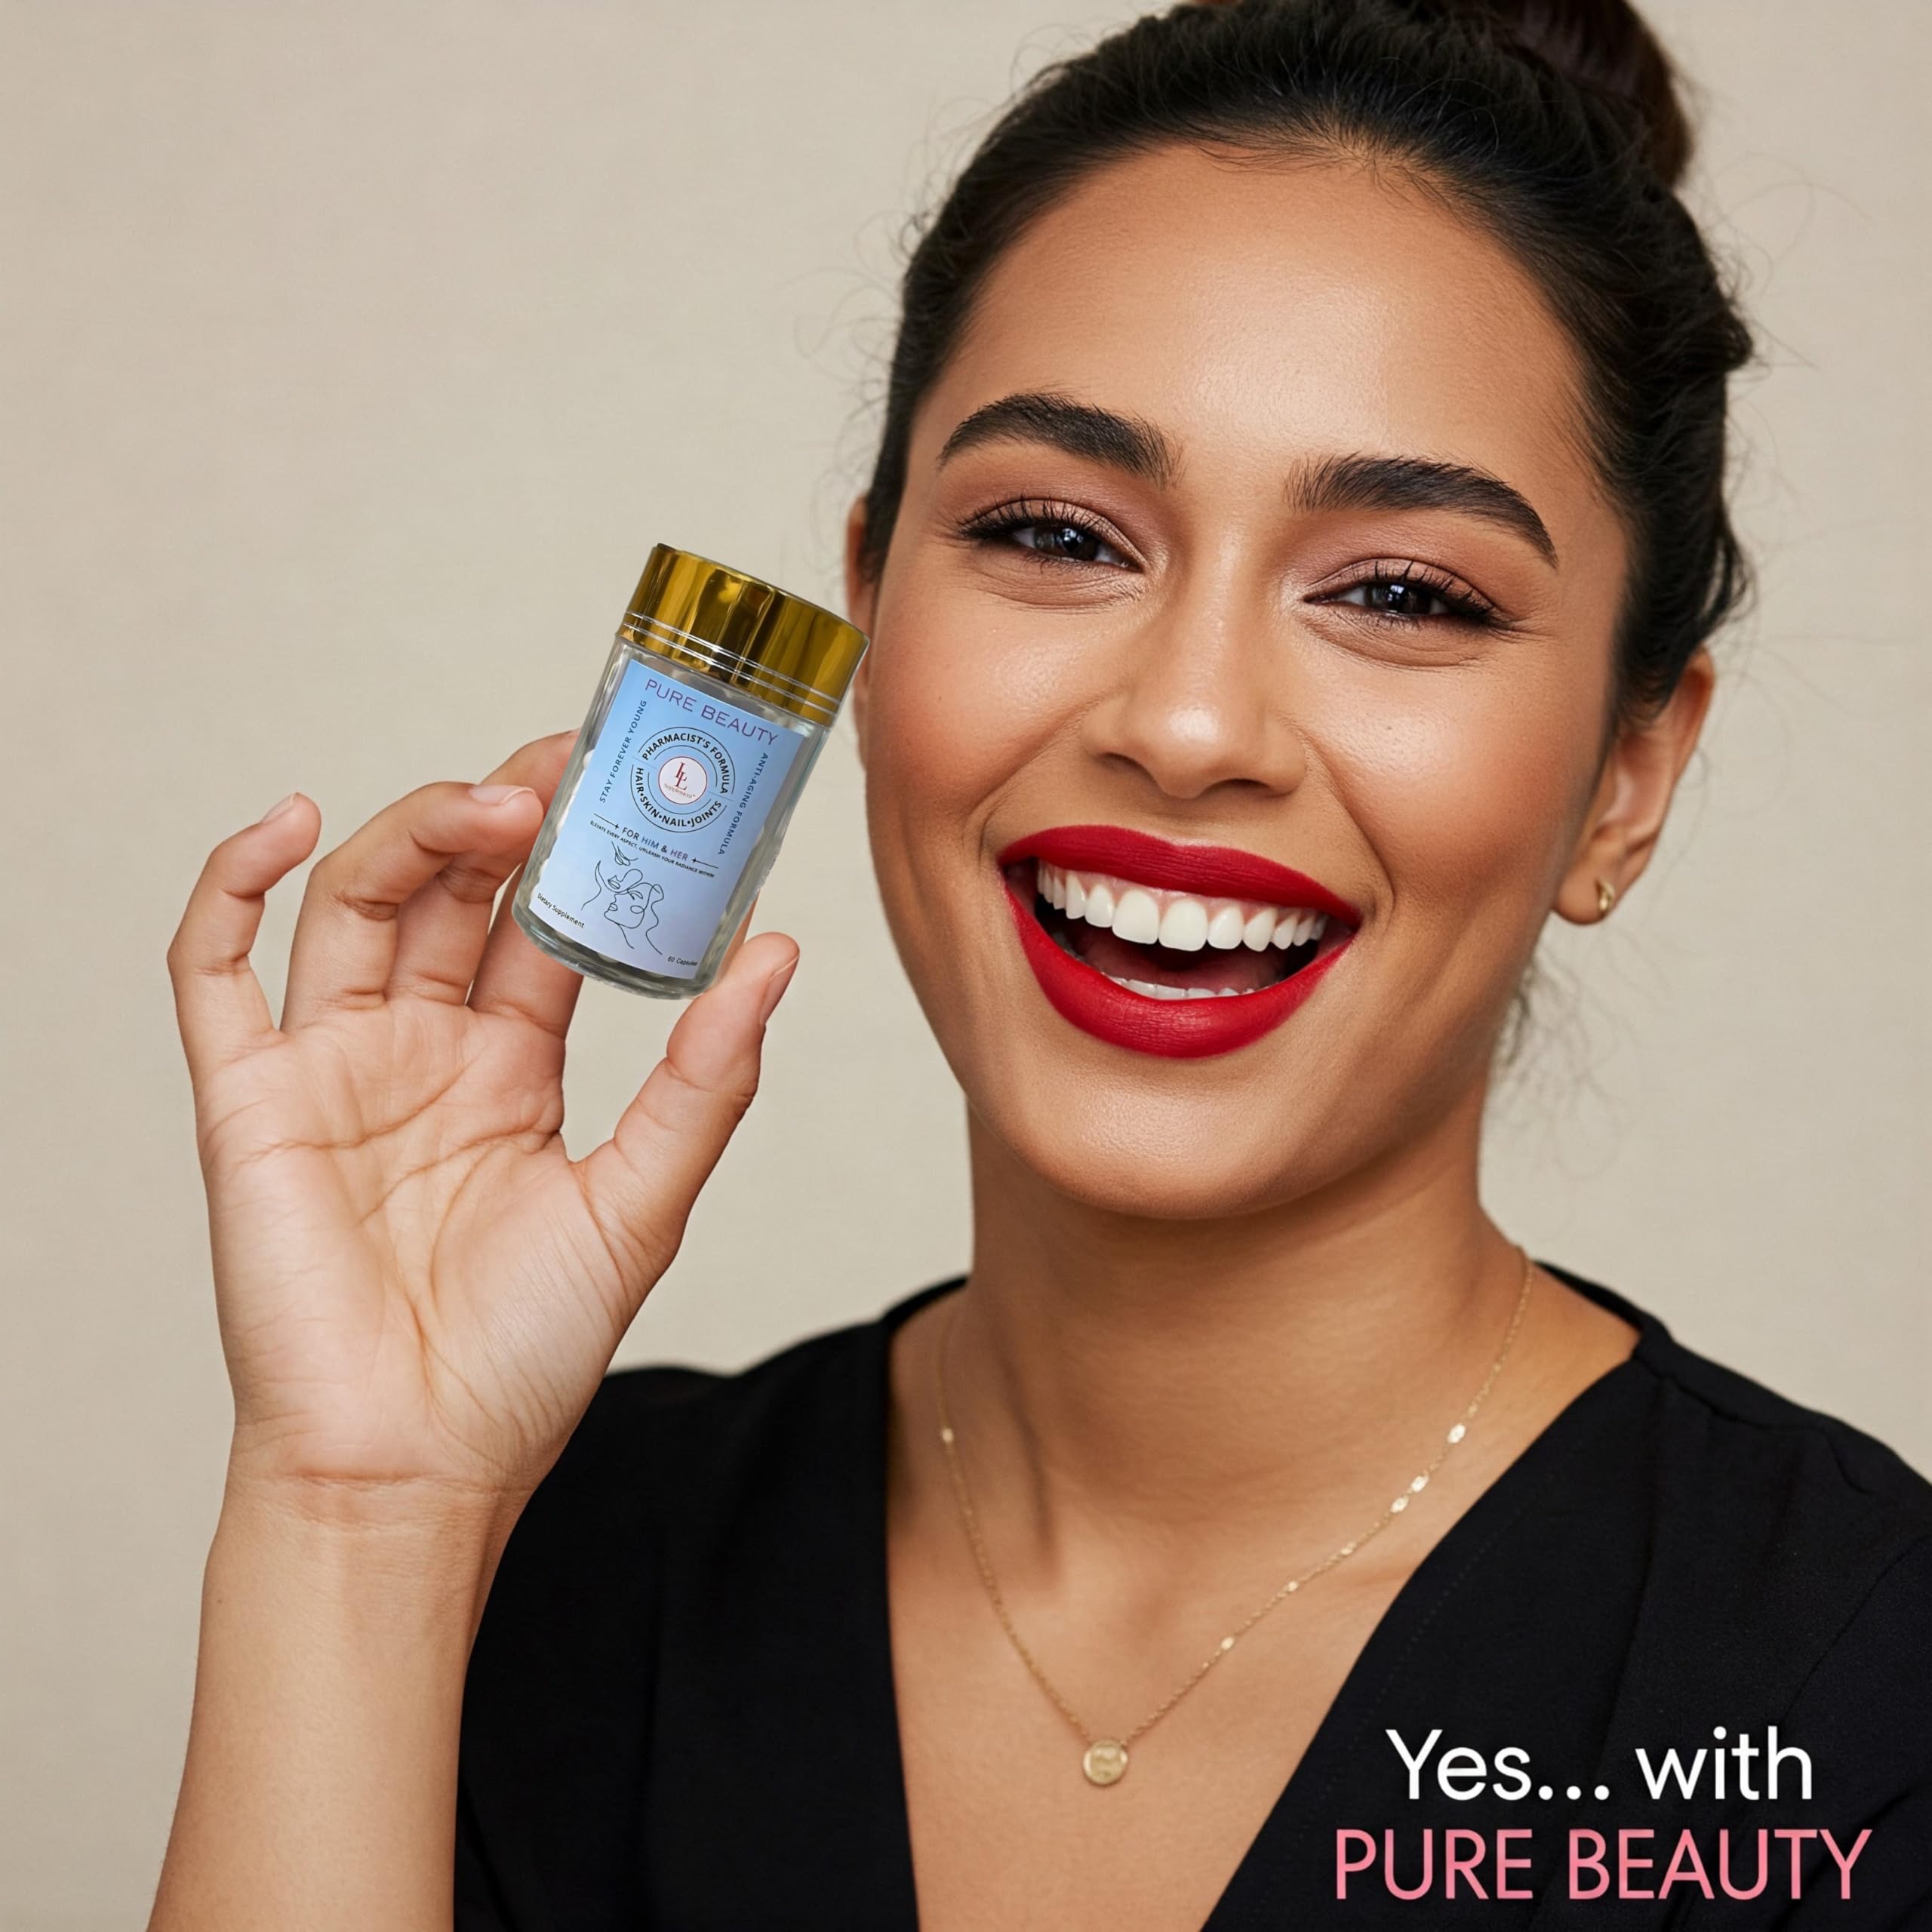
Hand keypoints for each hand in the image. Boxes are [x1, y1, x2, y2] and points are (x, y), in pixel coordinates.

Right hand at [167, 733, 798, 1514]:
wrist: (411, 1469)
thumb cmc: (520, 1359)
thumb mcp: (640, 1204)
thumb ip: (704, 1078)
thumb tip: (776, 952)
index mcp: (511, 1068)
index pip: (544, 922)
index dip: (584, 851)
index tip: (635, 781)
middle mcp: (422, 1052)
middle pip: (454, 891)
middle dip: (507, 815)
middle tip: (573, 759)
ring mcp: (330, 1068)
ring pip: (356, 904)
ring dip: (417, 834)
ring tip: (497, 804)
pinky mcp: (248, 1102)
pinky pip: (213, 973)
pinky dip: (231, 888)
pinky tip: (287, 821)